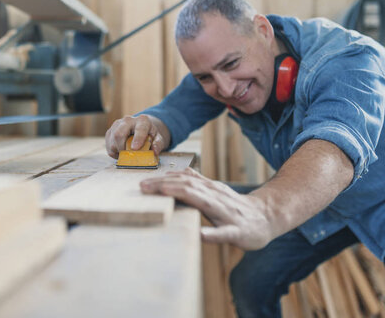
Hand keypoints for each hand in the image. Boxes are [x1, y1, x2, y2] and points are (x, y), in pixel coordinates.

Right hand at [105, 115, 168, 158]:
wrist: (141, 128)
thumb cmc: (150, 135)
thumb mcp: (158, 138)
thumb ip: (158, 144)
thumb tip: (155, 152)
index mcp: (142, 120)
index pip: (140, 129)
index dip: (137, 139)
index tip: (135, 149)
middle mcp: (128, 120)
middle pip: (119, 133)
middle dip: (122, 147)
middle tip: (128, 155)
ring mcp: (117, 125)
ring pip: (112, 140)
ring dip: (118, 151)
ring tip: (127, 154)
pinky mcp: (110, 131)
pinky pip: (109, 145)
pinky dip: (114, 152)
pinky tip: (122, 152)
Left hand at [140, 168, 274, 249]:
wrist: (267, 217)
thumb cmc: (234, 207)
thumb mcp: (214, 191)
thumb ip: (196, 183)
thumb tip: (175, 174)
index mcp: (209, 189)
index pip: (183, 180)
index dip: (162, 180)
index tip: (142, 182)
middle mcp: (216, 197)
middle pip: (188, 187)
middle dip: (164, 185)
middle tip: (143, 187)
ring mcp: (227, 214)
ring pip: (204, 202)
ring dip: (182, 196)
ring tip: (162, 194)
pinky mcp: (237, 231)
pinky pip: (224, 232)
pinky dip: (212, 234)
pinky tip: (200, 235)